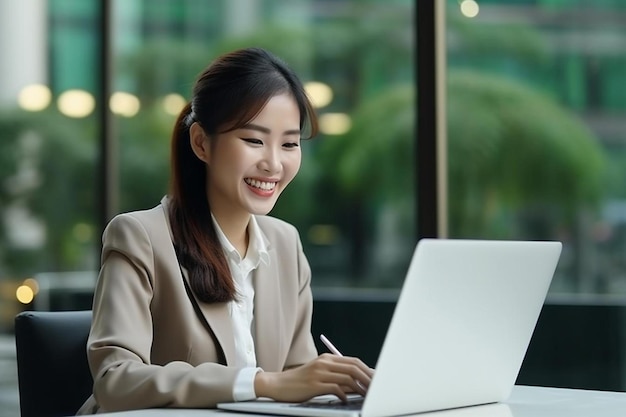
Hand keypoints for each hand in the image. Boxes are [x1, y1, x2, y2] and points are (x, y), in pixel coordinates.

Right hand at [254, 353, 372, 402]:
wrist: (277, 384)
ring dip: (360, 387)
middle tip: (376, 387)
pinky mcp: (314, 385)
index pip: (353, 361)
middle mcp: (324, 363)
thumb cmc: (299, 381)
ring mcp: (319, 373)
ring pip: (347, 377)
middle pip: (353, 367)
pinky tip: (345, 399)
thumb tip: (356, 383)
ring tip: (365, 395)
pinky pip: (335, 388)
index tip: (376, 379)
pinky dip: (344, 394)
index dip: (367, 370)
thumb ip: (335, 375)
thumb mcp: (318, 373)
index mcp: (327, 358)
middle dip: (368, 378)